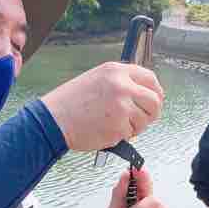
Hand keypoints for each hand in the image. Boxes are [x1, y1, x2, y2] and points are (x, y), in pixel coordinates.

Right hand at [40, 61, 163, 152]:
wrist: (53, 120)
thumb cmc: (71, 103)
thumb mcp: (97, 80)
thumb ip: (120, 83)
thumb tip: (143, 94)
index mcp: (116, 71)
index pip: (150, 78)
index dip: (156, 91)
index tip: (155, 100)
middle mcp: (122, 86)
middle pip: (154, 101)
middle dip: (152, 113)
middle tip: (143, 120)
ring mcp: (122, 107)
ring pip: (144, 120)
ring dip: (135, 126)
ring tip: (114, 125)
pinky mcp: (119, 127)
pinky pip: (131, 134)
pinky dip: (121, 136)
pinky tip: (105, 131)